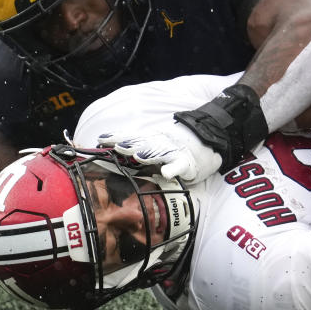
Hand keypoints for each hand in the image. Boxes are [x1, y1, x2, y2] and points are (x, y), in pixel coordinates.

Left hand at [97, 128, 222, 182]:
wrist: (209, 138)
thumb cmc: (178, 145)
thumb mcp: (157, 142)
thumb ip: (139, 146)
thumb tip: (114, 149)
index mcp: (152, 138)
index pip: (132, 136)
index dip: (117, 137)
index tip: (101, 140)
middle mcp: (161, 142)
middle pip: (144, 142)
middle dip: (130, 144)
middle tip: (117, 147)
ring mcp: (174, 152)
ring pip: (160, 152)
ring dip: (149, 153)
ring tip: (137, 155)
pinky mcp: (187, 162)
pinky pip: (179, 166)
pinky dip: (173, 169)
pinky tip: (166, 173)